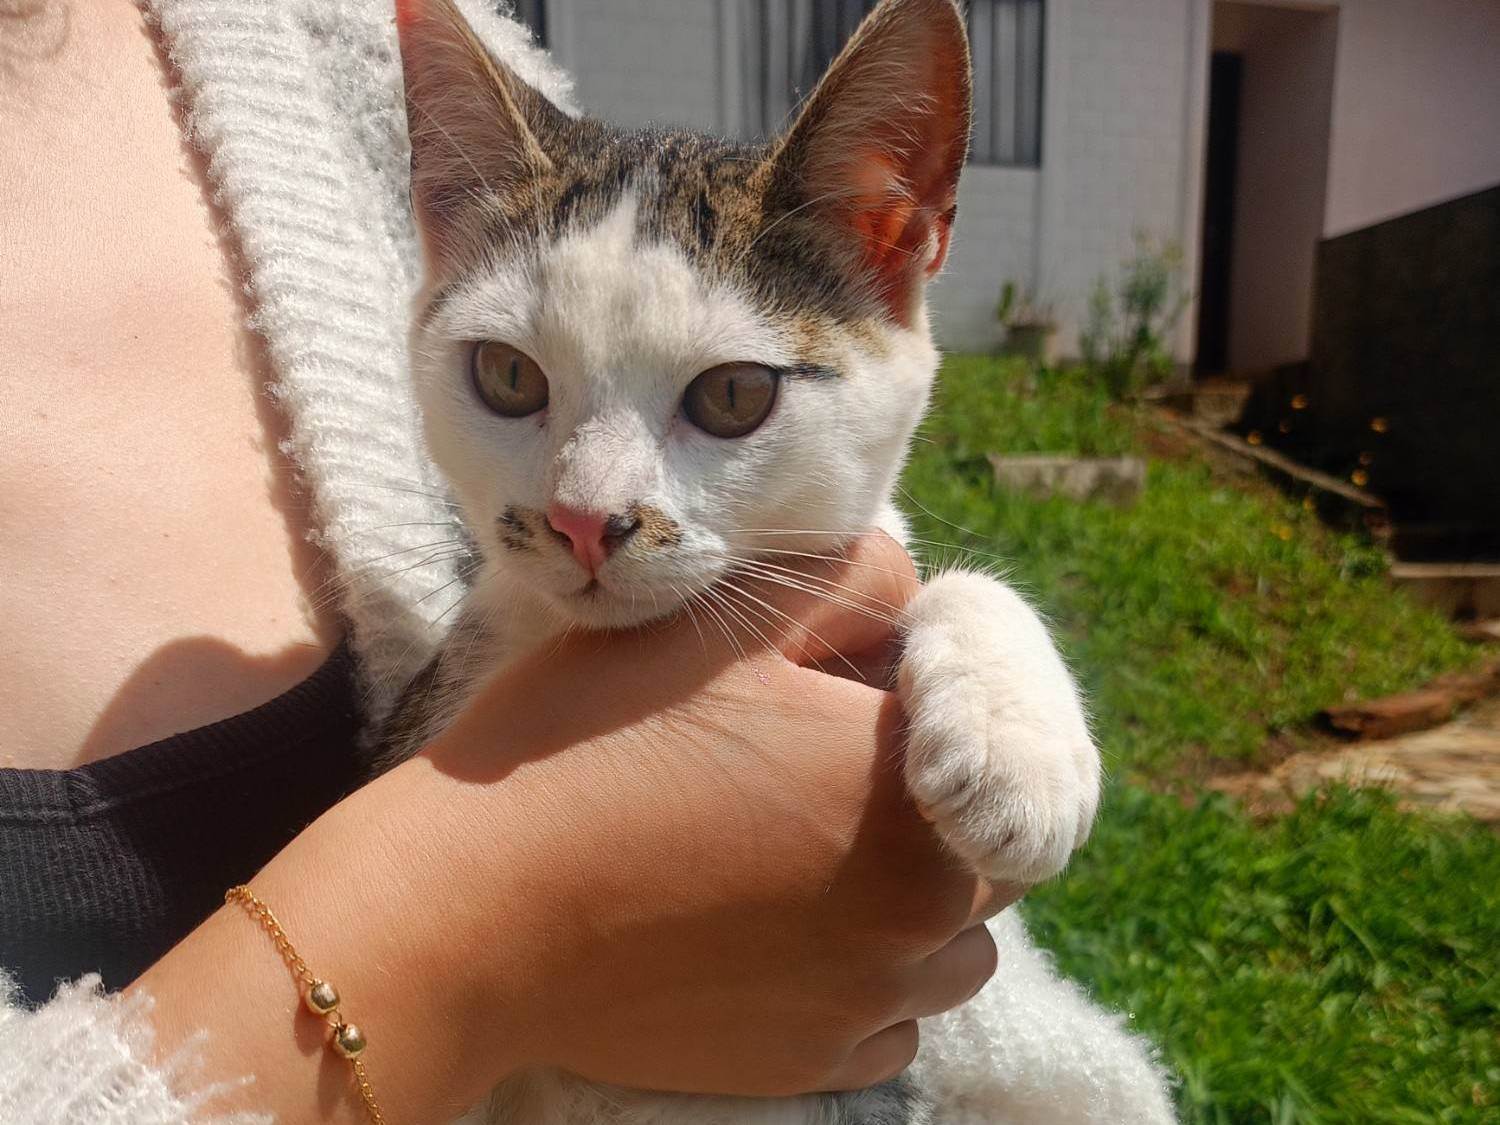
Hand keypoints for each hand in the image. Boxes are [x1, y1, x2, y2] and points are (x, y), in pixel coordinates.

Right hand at [134, 534, 1010, 1121]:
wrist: (470, 911)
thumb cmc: (594, 747)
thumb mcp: (726, 624)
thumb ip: (855, 585)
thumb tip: (918, 597)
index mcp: (915, 798)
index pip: (995, 748)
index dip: (925, 716)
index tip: (848, 701)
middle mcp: (919, 918)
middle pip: (980, 854)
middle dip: (924, 809)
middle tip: (812, 773)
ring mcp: (865, 1005)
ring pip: (945, 947)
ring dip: (906, 902)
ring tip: (794, 855)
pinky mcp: (809, 1066)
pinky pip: (885, 1022)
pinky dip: (856, 979)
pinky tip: (772, 933)